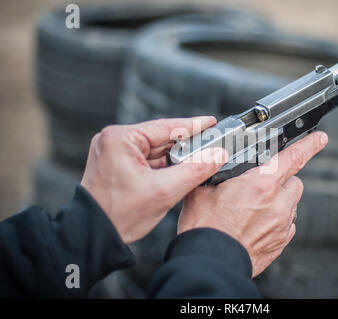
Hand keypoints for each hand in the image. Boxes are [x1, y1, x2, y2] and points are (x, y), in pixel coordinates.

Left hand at [81, 117, 227, 243]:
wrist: (95, 236)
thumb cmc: (119, 215)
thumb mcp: (164, 191)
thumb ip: (195, 170)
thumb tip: (218, 155)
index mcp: (120, 138)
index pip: (166, 127)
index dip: (193, 125)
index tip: (212, 122)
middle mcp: (114, 140)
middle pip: (161, 138)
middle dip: (186, 146)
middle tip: (211, 147)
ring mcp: (114, 152)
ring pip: (155, 150)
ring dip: (175, 158)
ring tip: (197, 164)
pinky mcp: (116, 164)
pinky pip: (147, 159)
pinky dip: (163, 166)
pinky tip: (178, 172)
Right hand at [178, 131, 327, 276]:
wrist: (211, 262)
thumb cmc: (207, 228)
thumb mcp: (203, 190)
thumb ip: (216, 172)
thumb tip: (214, 162)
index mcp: (261, 185)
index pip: (294, 157)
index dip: (310, 144)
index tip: (320, 138)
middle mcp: (277, 203)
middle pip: (294, 181)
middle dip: (282, 179)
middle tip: (261, 185)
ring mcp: (282, 225)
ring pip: (291, 203)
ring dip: (279, 200)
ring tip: (255, 208)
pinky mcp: (281, 242)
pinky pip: (288, 224)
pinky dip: (277, 220)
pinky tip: (257, 224)